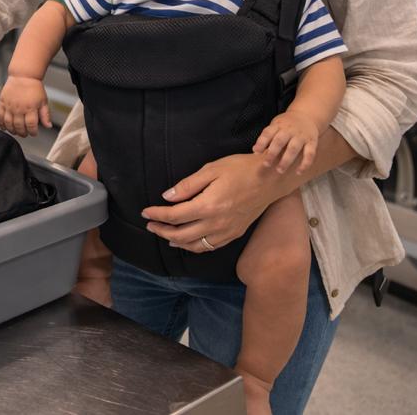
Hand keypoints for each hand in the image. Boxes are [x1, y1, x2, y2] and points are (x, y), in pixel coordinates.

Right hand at [0, 75, 50, 136]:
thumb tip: (48, 126)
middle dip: (22, 133)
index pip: (31, 125)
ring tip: (15, 131)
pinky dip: (0, 123)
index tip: (34, 133)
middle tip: (24, 134)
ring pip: (8, 123)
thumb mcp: (43, 101)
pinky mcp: (2, 102)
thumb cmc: (34, 87)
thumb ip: (45, 115)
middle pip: (19, 126)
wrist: (23, 75)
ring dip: (12, 130)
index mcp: (30, 108)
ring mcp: (9, 106)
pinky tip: (4, 127)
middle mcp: (19, 108)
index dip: (33, 132)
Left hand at [140, 153, 284, 253]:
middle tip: (150, 224)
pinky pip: (210, 246)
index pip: (174, 216)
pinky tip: (188, 241)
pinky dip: (195, 246)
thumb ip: (188, 185)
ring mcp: (227, 231)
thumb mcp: (211, 169)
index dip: (157, 215)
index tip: (145, 211)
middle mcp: (217, 223)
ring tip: (164, 234)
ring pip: (195, 245)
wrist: (271, 179)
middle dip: (162, 230)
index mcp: (208, 205)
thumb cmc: (241, 169)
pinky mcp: (235, 234)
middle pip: (181, 235)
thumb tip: (167, 197)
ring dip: (176, 241)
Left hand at [253, 111, 320, 173]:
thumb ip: (265, 138)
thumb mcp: (275, 126)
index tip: (256, 152)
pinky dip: (305, 164)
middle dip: (272, 153)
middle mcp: (290, 130)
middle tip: (266, 164)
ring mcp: (301, 136)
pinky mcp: (312, 142)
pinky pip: (310, 154)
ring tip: (279, 170)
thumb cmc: (286, 125)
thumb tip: (255, 151)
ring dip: (286, 160)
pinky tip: (298, 172)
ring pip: (293, 148)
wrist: (306, 115)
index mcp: (278, 125)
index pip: (268, 133)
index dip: (261, 142)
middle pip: (280, 141)